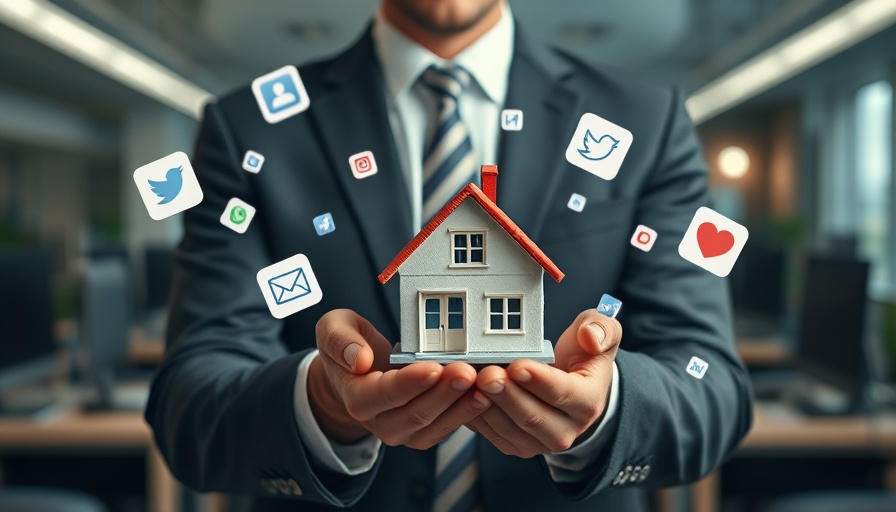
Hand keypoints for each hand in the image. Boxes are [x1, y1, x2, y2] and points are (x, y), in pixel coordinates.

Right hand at [307, 309, 491, 446]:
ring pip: (435, 425)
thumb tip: (359, 359)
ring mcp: (403, 431)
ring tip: (482, 383)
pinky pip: (447, 428)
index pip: (384, 394)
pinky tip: (484, 393)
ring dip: (461, 405)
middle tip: (467, 371)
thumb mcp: (333, 329)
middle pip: (415, 413)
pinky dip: (467, 412)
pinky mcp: (424, 432)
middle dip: (444, 393)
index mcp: (356, 397)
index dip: (410, 383)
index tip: (433, 367)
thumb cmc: (349, 347)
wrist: (357, 373)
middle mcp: (379, 422)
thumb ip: (339, 340)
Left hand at [466, 309, 621, 457]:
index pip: (563, 393)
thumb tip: (591, 336)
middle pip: (532, 416)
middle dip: (506, 394)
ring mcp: (540, 441)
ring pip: (509, 428)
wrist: (575, 386)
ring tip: (470, 382)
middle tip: (486, 374)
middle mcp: (567, 429)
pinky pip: (493, 435)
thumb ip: (602, 329)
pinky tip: (464, 394)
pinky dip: (476, 415)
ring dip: (487, 406)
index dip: (539, 380)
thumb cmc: (583, 356)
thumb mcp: (603, 335)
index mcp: (589, 402)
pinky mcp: (517, 445)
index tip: (518, 365)